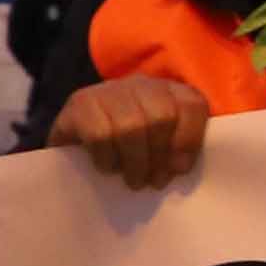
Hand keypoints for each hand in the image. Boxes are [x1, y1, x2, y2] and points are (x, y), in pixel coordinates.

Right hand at [58, 70, 213, 191]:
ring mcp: (107, 91)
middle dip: (160, 156)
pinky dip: (107, 158)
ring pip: (131, 126)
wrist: (74, 147)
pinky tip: (107, 167)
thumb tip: (179, 166)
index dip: (189, 139)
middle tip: (155, 181)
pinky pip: (100, 134)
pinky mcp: (79, 104)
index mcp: (168, 90)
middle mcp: (139, 84)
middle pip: (161, 117)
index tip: (179, 169)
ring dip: (135, 162)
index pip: (191, 104)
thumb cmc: (126, 150)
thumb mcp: (158, 147)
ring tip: (135, 181)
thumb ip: (176, 150)